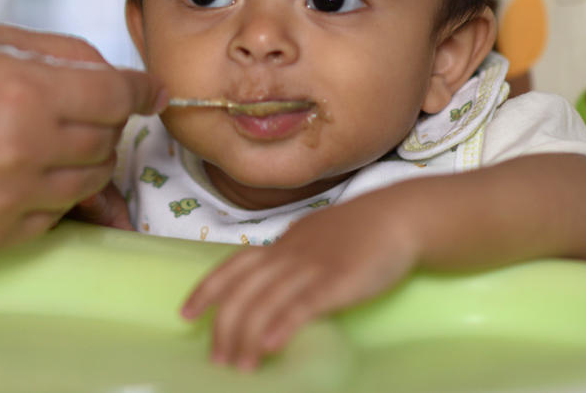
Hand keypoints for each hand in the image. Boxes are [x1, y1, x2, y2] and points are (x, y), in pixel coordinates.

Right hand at [0, 24, 163, 254]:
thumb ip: (64, 53)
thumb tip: (120, 78)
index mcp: (25, 91)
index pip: (117, 97)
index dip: (140, 91)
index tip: (150, 91)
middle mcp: (25, 150)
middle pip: (108, 141)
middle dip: (102, 121)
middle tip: (70, 108)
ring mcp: (10, 201)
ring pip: (90, 183)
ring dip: (81, 158)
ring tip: (41, 137)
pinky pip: (55, 216)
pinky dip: (50, 192)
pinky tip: (13, 170)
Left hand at [181, 192, 418, 368]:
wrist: (400, 217)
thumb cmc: (360, 233)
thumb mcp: (315, 241)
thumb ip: (291, 263)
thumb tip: (270, 290)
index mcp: (281, 245)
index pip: (233, 266)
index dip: (206, 290)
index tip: (185, 315)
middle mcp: (289, 254)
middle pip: (244, 289)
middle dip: (225, 326)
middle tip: (217, 360)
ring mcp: (313, 266)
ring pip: (268, 300)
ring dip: (248, 335)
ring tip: (240, 367)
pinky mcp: (339, 280)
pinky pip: (305, 303)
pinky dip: (283, 324)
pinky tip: (271, 345)